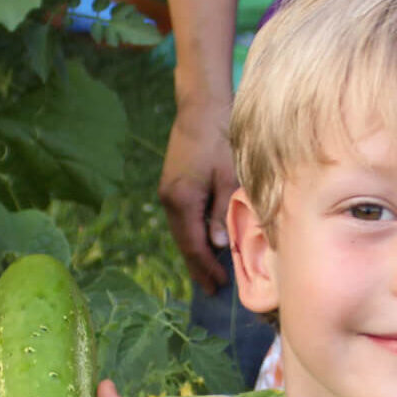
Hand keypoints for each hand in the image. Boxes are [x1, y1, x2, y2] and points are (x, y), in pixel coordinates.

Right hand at [158, 100, 236, 292]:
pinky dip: (192, 236)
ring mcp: (168, 192)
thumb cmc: (219, 138)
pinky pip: (182, 220)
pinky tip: (202, 244)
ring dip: (194, 254)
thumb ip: (222, 212)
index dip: (206, 266)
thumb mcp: (228, 177)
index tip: (220, 284)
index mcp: (182, 200)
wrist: (201, 107)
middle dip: (197, 267)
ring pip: (181, 232)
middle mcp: (169, 200)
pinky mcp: (173, 185)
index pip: (193, 244)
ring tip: (207, 274)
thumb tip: (218, 245)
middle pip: (183, 243)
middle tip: (211, 290)